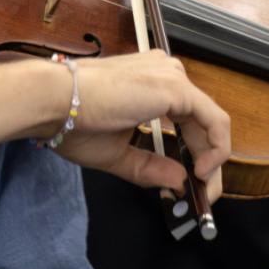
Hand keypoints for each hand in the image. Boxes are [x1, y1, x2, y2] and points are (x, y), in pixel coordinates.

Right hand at [48, 51, 229, 197]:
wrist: (52, 100)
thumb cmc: (72, 120)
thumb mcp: (117, 153)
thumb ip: (150, 167)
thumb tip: (179, 183)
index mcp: (150, 82)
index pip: (187, 120)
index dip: (196, 154)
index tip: (194, 184)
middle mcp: (165, 73)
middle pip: (201, 122)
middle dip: (208, 162)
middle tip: (203, 195)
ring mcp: (172, 77)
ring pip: (210, 122)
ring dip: (212, 160)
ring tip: (202, 189)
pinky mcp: (176, 88)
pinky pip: (214, 120)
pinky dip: (216, 149)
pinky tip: (202, 172)